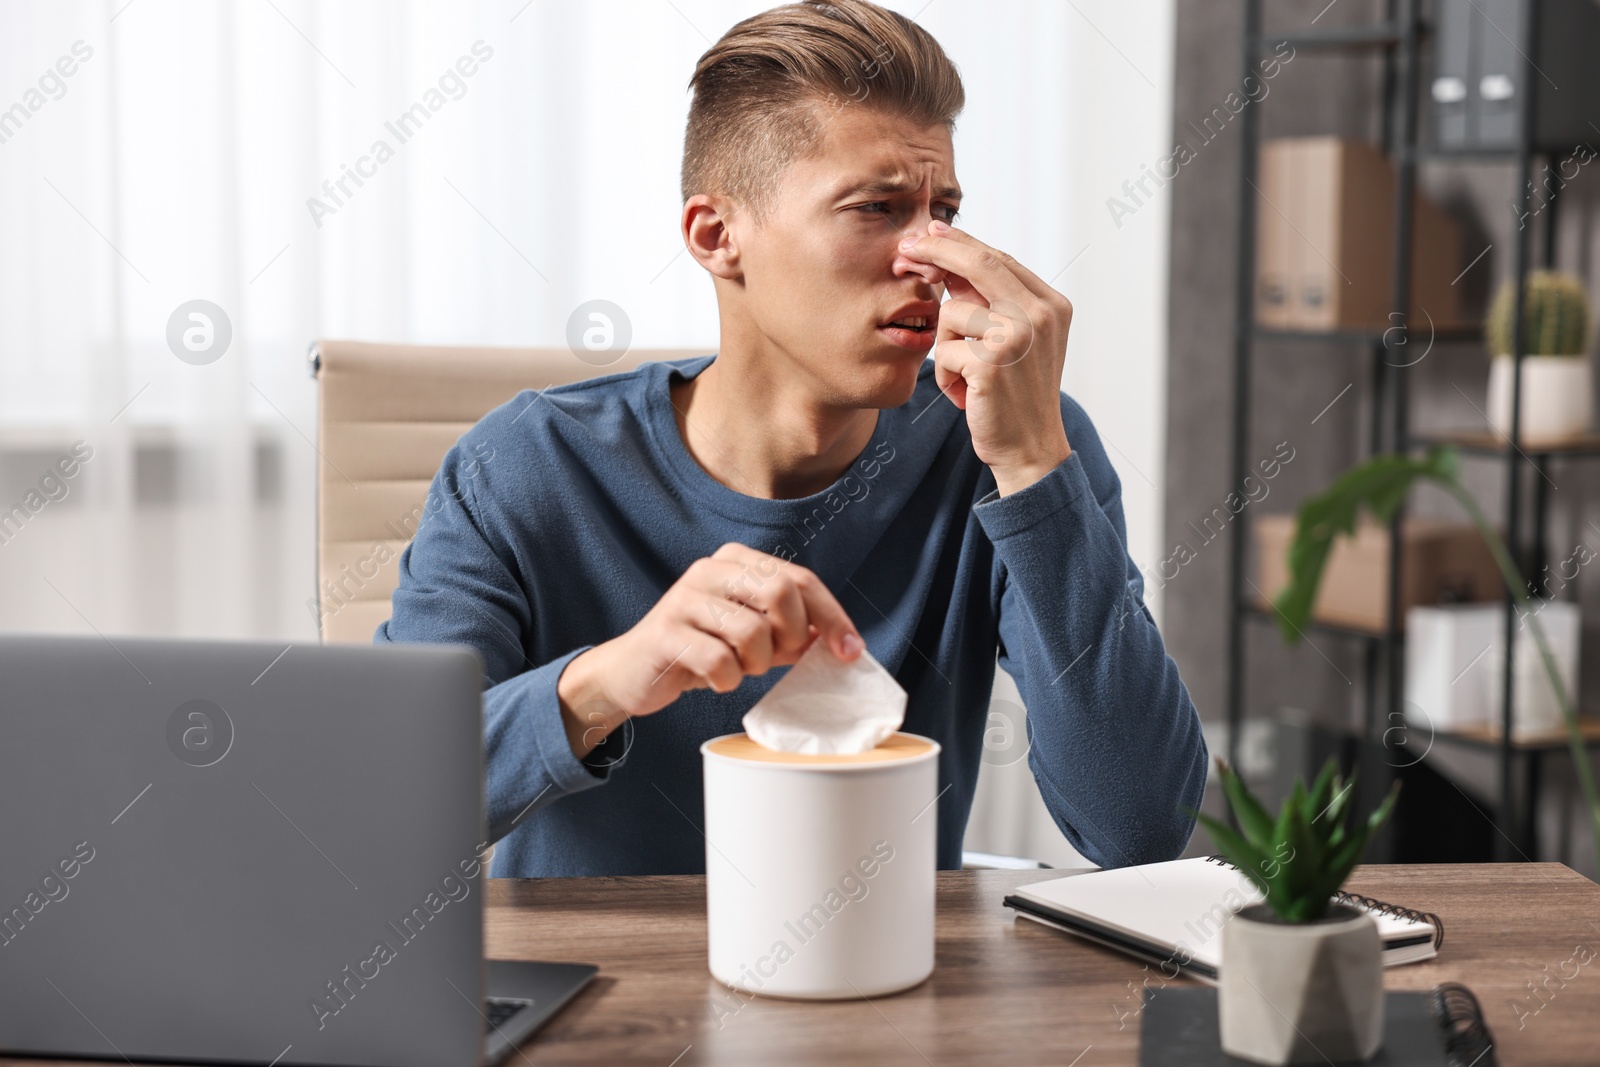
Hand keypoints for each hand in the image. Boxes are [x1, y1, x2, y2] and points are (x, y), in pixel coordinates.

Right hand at [556, 543, 862, 758]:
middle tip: (778, 658)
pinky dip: (727, 680)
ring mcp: (684, 598)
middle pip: (780, 592)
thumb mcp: (752, 637)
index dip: (832, 617)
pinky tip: (714, 678)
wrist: (633, 672)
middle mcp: (710, 569)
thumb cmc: (702, 651)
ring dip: (755, 664)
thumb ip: (790, 632)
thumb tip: (837, 642)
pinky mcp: (665, 633)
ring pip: (751, 631)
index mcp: (737, 561)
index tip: (850, 651)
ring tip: (738, 668)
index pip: (800, 579)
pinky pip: (720, 662)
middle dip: (791, 636)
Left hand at [901, 220, 1072, 493]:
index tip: (930, 232)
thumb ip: (990, 303)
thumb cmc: (1016, 396)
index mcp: (1051, 304)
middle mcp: (1040, 314)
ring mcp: (1017, 335)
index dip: (960, 243)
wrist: (1030, 449)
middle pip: (978, 263)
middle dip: (936, 251)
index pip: (999, 259)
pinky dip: (945, 376)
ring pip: (951, 312)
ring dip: (946, 347)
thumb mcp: (1015, 342)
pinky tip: (965, 395)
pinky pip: (942, 350)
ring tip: (966, 376)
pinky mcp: (990, 361)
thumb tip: (944, 259)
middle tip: (906, 250)